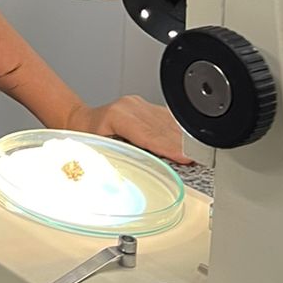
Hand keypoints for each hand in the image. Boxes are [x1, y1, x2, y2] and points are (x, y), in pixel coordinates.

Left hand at [66, 95, 193, 164]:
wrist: (82, 120)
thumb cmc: (87, 137)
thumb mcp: (99, 151)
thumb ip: (119, 162)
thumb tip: (138, 177)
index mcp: (118, 116)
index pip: (150, 135)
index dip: (169, 147)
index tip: (186, 157)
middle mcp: (131, 107)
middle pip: (164, 129)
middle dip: (182, 146)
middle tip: (200, 161)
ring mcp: (140, 105)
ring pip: (169, 123)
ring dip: (184, 140)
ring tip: (200, 155)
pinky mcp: (148, 107)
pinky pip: (168, 120)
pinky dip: (179, 134)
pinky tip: (189, 145)